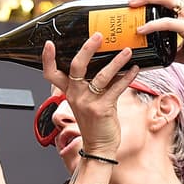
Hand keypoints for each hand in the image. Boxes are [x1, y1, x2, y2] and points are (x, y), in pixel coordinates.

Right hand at [43, 38, 139, 159]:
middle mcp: (76, 95)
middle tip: (98, 36)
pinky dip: (127, 77)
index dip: (48, 59)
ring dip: (116, 61)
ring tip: (127, 51)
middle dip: (87, 49)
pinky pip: (116, 88)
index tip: (49, 44)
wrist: (99, 147)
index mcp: (69, 93)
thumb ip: (90, 85)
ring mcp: (88, 102)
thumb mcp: (86, 103)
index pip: (52, 74)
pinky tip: (135, 69)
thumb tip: (104, 64)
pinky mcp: (102, 109)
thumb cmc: (95, 124)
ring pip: (101, 75)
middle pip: (76, 67)